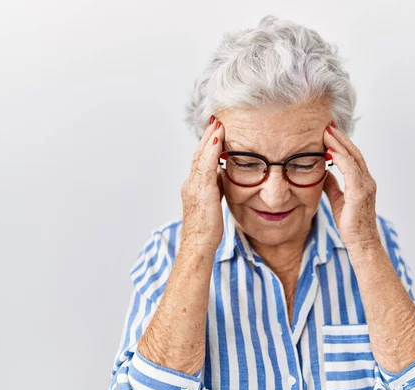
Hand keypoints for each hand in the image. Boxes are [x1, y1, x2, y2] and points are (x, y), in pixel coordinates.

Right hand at [180, 116, 224, 250]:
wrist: (198, 244)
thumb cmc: (206, 229)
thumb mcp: (212, 203)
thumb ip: (215, 188)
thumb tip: (223, 175)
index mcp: (193, 186)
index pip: (200, 160)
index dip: (207, 144)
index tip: (215, 130)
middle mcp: (191, 183)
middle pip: (199, 153)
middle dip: (207, 136)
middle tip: (216, 119)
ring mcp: (194, 186)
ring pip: (201, 156)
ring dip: (210, 138)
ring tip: (218, 123)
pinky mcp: (201, 190)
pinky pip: (206, 165)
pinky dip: (212, 150)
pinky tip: (218, 139)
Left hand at [323, 123, 379, 249]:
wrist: (361, 243)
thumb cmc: (352, 225)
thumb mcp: (339, 200)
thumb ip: (333, 185)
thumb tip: (324, 173)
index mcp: (362, 182)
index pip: (352, 157)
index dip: (341, 144)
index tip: (329, 133)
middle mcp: (367, 181)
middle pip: (354, 153)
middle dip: (341, 139)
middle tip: (328, 125)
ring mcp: (366, 186)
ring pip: (353, 158)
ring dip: (339, 144)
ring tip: (327, 133)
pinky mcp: (360, 193)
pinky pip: (351, 171)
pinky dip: (341, 159)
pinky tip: (331, 152)